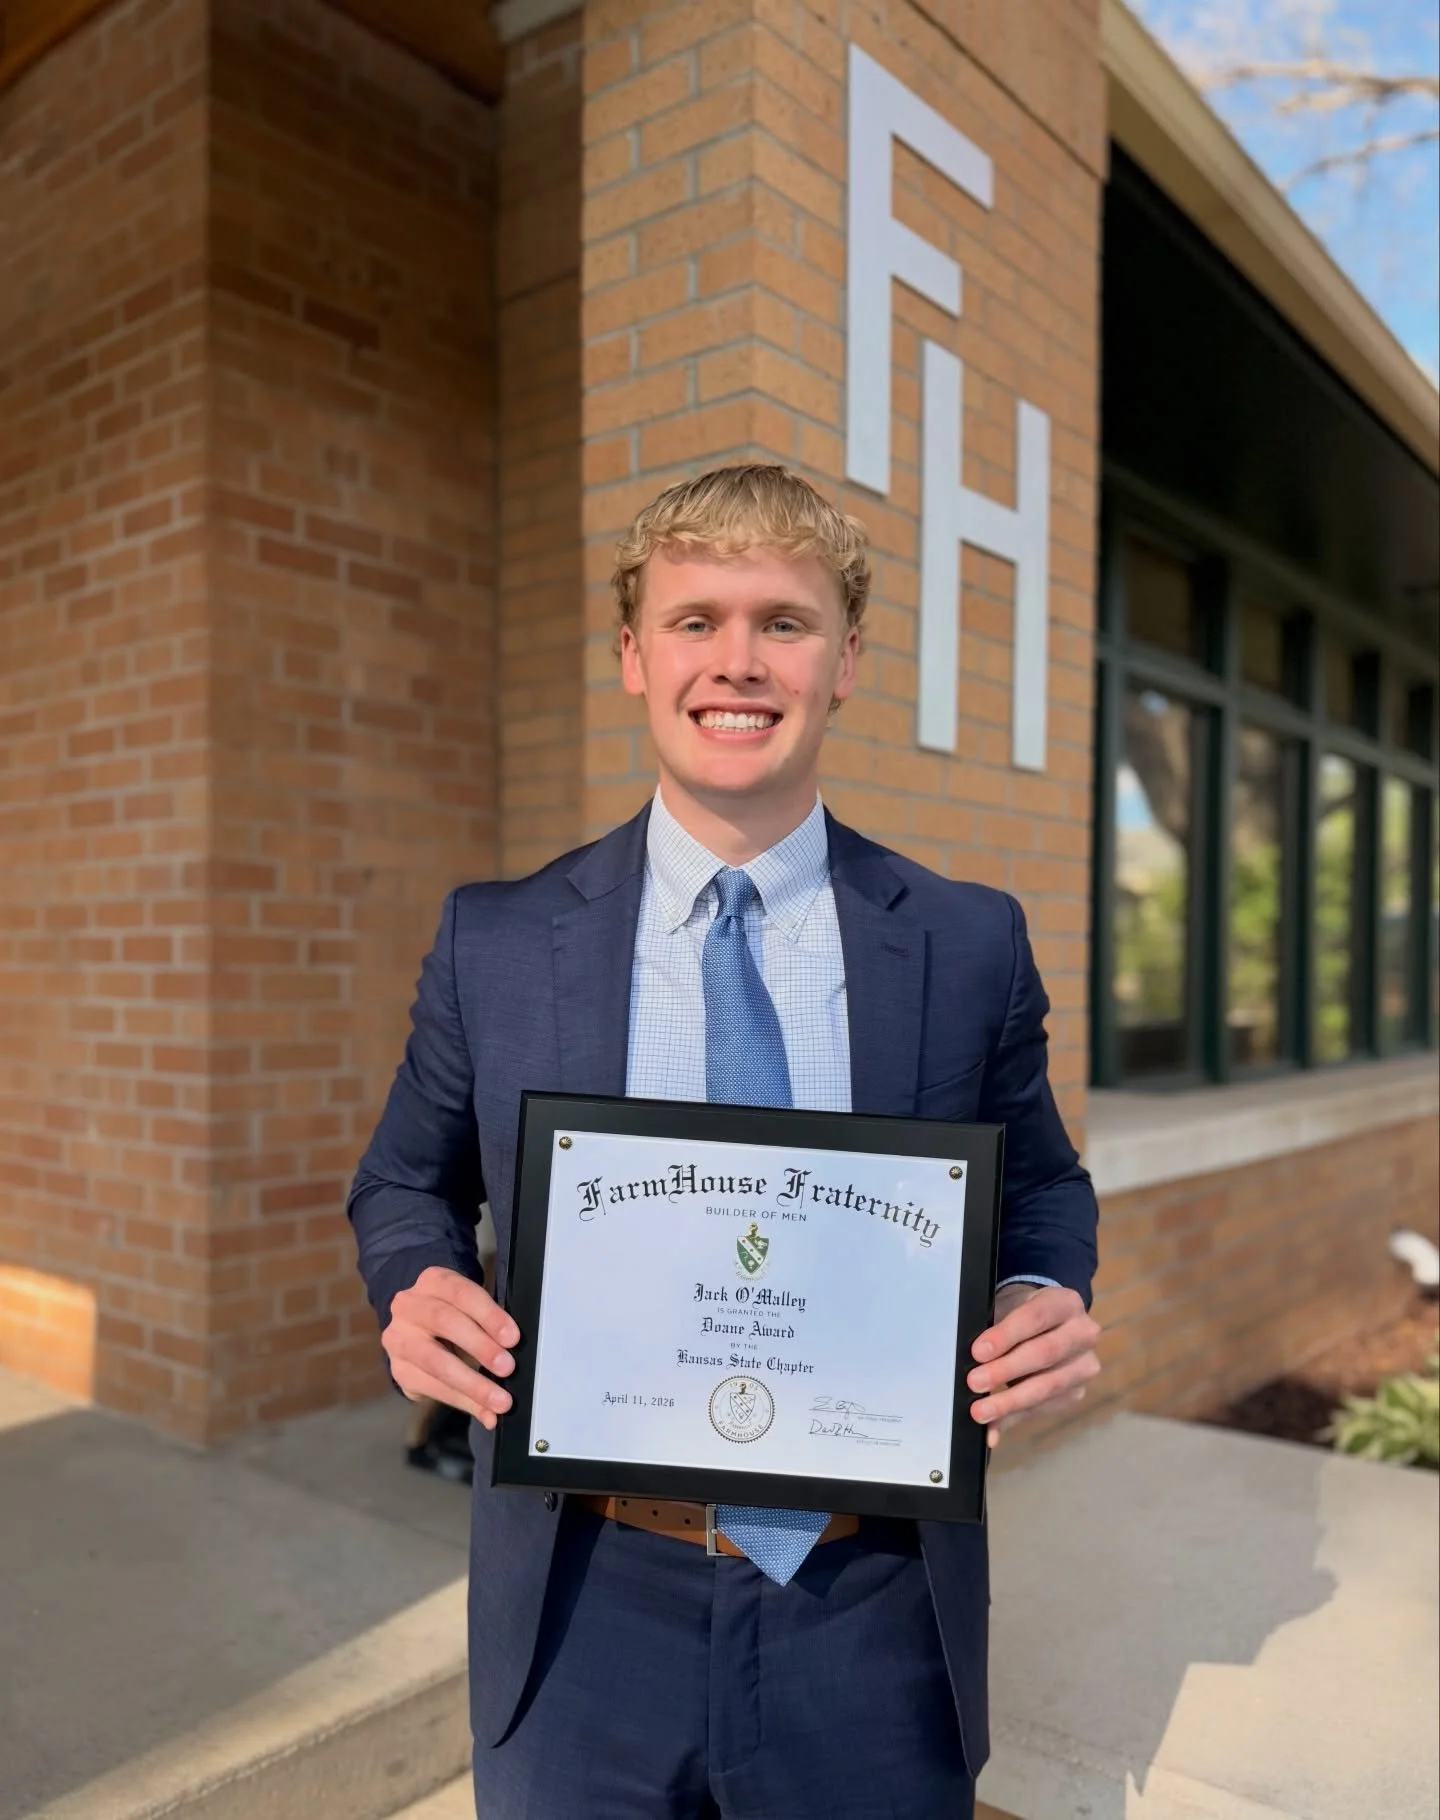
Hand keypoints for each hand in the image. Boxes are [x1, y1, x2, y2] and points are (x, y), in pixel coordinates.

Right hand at [383, 1266, 519, 1430]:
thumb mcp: (469, 1306)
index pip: (462, 1293)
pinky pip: (431, 1388)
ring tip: (498, 1400)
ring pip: (435, 1361)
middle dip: (480, 1347)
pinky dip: (462, 1401)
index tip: (512, 1337)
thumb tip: (514, 1356)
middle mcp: (409, 1306)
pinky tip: (483, 1411)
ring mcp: (398, 1338)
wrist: (416, 1323)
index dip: (489, 1315)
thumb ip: (489, 1324)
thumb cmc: (453, 1312)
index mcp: (433, 1281)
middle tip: (507, 1367)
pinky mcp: (398, 1370)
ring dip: (471, 1383)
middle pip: (444, 1323)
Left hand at [968, 1284, 1099, 1449]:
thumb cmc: (1022, 1316)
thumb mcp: (1008, 1310)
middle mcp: (1083, 1333)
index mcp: (1065, 1302)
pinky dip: (1015, 1416)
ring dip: (1011, 1401)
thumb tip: (974, 1359)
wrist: (1045, 1325)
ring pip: (1048, 1386)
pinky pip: (1044, 1407)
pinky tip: (994, 1426)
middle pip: (1044, 1353)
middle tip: (975, 1382)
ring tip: (981, 1410)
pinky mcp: (1077, 1392)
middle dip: (1006, 1370)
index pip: (1035, 1317)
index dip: (1006, 1335)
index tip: (978, 1351)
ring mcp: (1085, 1365)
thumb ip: (993, 1332)